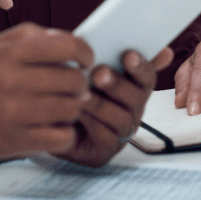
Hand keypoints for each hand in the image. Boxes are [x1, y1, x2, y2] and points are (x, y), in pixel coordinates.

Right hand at [0, 22, 93, 165]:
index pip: (66, 46)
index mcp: (8, 54)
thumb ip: (28, 36)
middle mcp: (13, 82)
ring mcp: (17, 114)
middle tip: (72, 86)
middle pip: (74, 79)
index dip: (85, 52)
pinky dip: (65, 132)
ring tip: (61, 105)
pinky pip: (64, 136)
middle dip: (80, 82)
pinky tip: (54, 125)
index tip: (86, 59)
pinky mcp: (20, 141)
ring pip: (72, 108)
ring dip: (73, 107)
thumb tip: (66, 37)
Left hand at [54, 47, 173, 167]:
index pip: (146, 76)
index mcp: (130, 86)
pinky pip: (107, 138)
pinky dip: (92, 124)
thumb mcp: (83, 64)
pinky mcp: (105, 151)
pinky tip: (77, 112)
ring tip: (83, 94)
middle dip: (118, 84)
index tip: (128, 55)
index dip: (141, 66)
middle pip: (137, 98)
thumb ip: (107, 51)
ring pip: (123, 119)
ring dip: (102, 104)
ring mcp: (120, 132)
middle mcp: (131, 110)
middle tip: (99, 74)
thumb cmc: (67, 87)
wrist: (41, 119)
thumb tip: (159, 48)